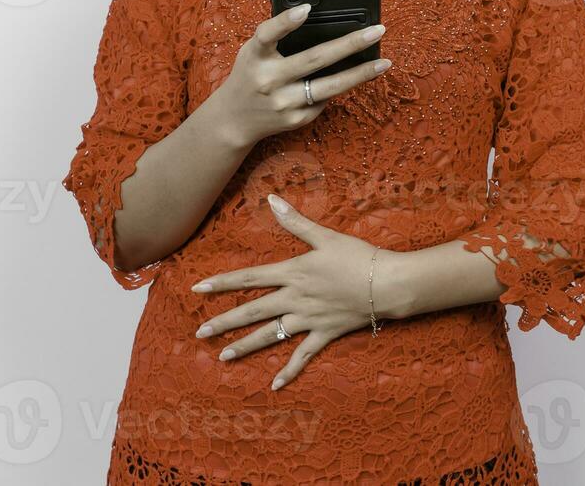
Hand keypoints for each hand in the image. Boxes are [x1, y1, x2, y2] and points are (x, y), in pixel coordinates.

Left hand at [189, 194, 397, 390]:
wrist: (386, 284)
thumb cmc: (357, 256)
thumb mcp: (325, 235)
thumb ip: (295, 221)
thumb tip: (271, 198)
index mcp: (292, 273)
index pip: (249, 278)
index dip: (222, 282)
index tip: (198, 289)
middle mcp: (294, 299)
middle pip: (252, 312)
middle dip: (224, 323)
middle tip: (200, 333)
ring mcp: (308, 319)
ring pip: (271, 336)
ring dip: (245, 347)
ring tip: (223, 357)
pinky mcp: (324, 334)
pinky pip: (303, 356)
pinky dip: (289, 371)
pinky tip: (274, 385)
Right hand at [205, 3, 391, 149]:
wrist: (234, 120)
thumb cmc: (250, 75)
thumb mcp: (254, 52)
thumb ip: (277, 39)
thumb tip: (318, 20)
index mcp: (255, 56)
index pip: (267, 35)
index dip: (285, 22)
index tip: (306, 9)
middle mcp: (268, 80)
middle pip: (314, 60)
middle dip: (350, 44)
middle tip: (377, 31)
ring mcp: (283, 103)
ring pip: (329, 87)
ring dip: (360, 74)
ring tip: (383, 62)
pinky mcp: (295, 119)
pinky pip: (324, 100)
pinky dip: (339, 88)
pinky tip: (353, 78)